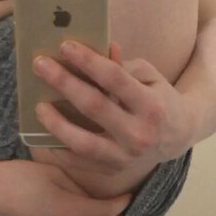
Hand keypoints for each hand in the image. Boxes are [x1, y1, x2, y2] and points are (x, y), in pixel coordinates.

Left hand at [31, 39, 196, 176]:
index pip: (114, 78)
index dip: (87, 61)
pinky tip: (45, 135)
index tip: (64, 46)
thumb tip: (88, 52)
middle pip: (94, 106)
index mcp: (151, 105)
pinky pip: (80, 163)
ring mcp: (126, 156)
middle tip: (40, 65)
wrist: (176, 136)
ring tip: (38, 107)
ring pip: (83, 142)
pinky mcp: (114, 170)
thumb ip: (120, 66)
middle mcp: (139, 133)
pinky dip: (60, 150)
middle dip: (64, 83)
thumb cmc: (157, 99)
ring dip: (56, 124)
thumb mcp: (147, 76)